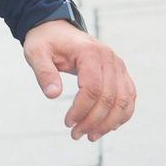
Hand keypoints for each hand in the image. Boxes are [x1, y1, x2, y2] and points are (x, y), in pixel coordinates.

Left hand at [23, 19, 135, 140]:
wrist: (57, 29)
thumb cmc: (46, 41)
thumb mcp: (36, 52)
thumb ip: (44, 72)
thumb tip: (53, 95)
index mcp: (90, 52)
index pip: (92, 88)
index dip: (81, 110)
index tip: (67, 123)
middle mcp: (109, 58)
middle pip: (109, 98)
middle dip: (93, 121)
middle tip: (76, 135)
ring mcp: (118, 65)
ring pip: (123, 101)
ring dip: (109, 123)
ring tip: (91, 136)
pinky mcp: (121, 72)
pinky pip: (129, 96)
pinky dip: (122, 114)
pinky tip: (108, 127)